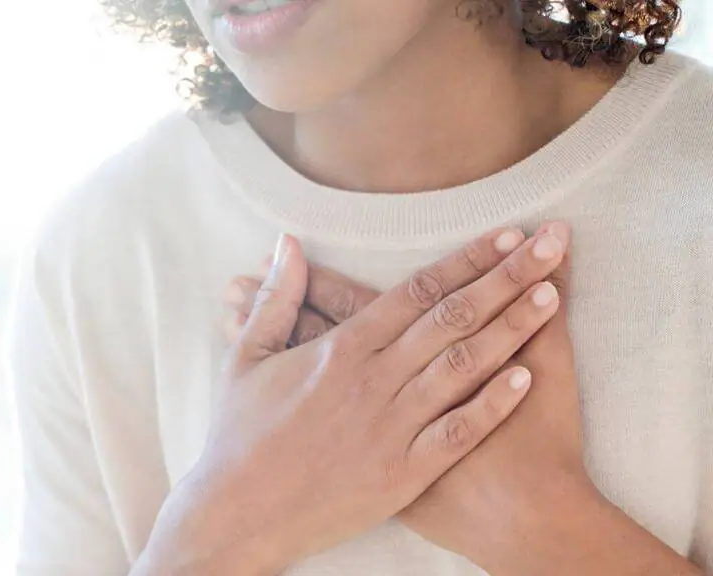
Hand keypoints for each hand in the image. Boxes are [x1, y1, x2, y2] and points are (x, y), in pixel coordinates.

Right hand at [136, 227, 563, 574]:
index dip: (465, 260)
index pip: (415, 292)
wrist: (239, 512)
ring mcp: (392, 428)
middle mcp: (373, 381)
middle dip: (505, 277)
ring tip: (552, 295)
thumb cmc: (239, 434)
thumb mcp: (246, 359)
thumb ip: (276, 300)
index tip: (504, 235)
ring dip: (512, 329)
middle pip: (452, 318)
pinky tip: (529, 377)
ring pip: (464, 367)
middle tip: (549, 245)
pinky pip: (458, 432)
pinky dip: (494, 403)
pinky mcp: (403, 474)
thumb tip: (286, 244)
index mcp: (339, 349)